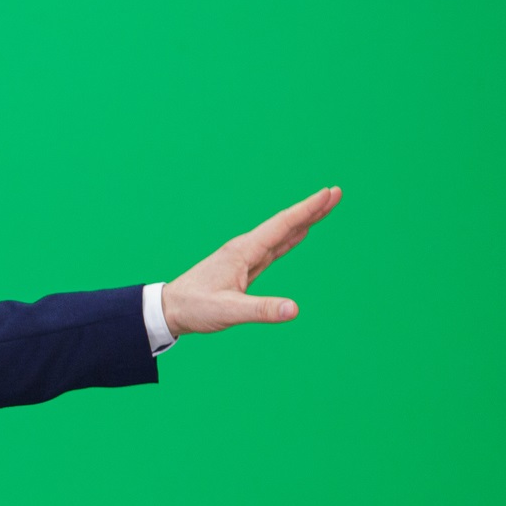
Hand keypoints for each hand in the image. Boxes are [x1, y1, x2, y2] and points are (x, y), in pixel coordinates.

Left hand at [162, 186, 341, 335]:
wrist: (169, 309)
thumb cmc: (195, 308)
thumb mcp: (229, 311)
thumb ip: (261, 310)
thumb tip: (294, 310)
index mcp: (243, 252)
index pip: (281, 226)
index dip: (307, 210)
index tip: (328, 193)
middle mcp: (245, 249)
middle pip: (284, 225)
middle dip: (311, 209)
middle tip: (336, 194)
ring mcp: (244, 258)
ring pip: (280, 235)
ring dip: (303, 221)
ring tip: (324, 208)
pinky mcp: (243, 268)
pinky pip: (273, 248)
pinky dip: (290, 238)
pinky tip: (298, 234)